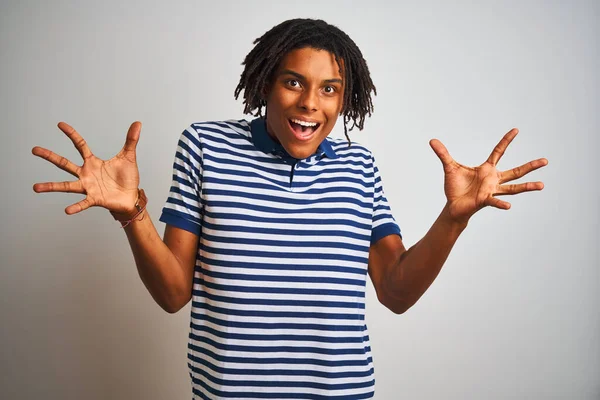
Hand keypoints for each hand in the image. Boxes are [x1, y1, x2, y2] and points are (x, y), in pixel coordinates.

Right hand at [32, 121, 141, 214]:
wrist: (131, 197)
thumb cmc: (127, 178)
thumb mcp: (129, 157)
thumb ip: (131, 140)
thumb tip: (138, 123)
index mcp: (93, 162)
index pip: (80, 145)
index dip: (71, 134)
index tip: (60, 124)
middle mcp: (86, 174)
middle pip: (65, 163)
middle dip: (50, 157)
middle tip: (34, 150)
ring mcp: (88, 187)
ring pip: (66, 185)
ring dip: (52, 186)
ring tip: (36, 187)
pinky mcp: (94, 199)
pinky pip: (83, 203)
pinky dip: (76, 207)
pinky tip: (67, 210)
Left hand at [430, 128, 547, 223]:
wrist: (453, 206)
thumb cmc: (455, 187)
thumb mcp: (449, 167)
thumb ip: (443, 154)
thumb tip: (432, 140)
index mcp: (486, 169)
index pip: (499, 151)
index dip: (506, 141)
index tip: (516, 130)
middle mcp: (493, 179)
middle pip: (515, 171)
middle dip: (530, 166)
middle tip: (546, 160)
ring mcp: (491, 190)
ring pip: (513, 187)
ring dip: (527, 186)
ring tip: (541, 185)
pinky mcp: (485, 200)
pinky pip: (495, 202)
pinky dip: (500, 204)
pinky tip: (508, 206)